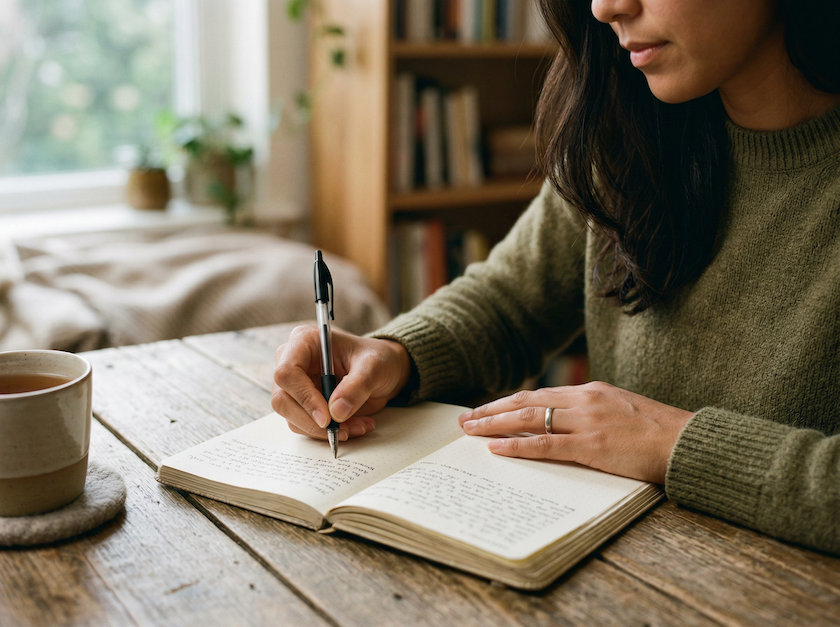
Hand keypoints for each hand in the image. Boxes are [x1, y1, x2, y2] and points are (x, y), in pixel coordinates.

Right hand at [272, 325, 410, 441]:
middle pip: (283, 399)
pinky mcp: (302, 404)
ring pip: (292, 418)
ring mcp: (295, 386)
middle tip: (341, 430)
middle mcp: (293, 362)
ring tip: (357, 426)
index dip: (304, 397)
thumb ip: (357, 386)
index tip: (327, 418)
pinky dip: (328, 433)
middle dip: (312, 421)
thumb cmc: (376, 359)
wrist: (382, 371)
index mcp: (304, 342)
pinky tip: (353, 426)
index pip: (287, 372)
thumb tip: (336, 412)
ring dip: (324, 431)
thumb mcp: (374, 367)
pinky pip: (305, 426)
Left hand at [457, 381, 693, 483]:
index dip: (509, 402)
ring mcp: (586, 421)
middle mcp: (584, 400)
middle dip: (492, 410)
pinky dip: (517, 446)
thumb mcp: (623, 410)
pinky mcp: (591, 445)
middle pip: (526, 402)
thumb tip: (570, 423)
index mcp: (591, 391)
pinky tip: (496, 448)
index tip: (488, 408)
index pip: (539, 395)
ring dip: (494, 424)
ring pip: (528, 419)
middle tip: (466, 418)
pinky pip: (545, 445)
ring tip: (470, 431)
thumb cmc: (660, 432)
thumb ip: (595, 412)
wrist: (688, 442)